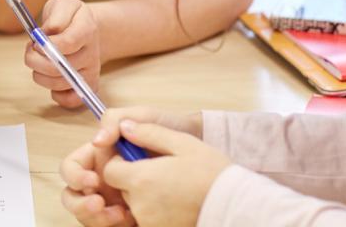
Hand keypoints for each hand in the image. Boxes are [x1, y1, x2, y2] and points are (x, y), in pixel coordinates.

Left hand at [26, 0, 101, 108]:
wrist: (86, 27)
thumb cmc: (70, 16)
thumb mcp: (63, 4)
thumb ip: (56, 16)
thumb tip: (47, 33)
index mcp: (87, 29)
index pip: (68, 43)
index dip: (47, 45)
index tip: (35, 42)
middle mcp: (92, 54)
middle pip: (61, 68)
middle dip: (36, 61)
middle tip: (30, 51)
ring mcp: (91, 72)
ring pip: (61, 84)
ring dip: (40, 75)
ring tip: (37, 61)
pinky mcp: (88, 87)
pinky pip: (72, 101)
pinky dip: (57, 95)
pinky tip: (50, 79)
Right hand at [60, 107, 202, 225]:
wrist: (199, 149)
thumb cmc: (168, 128)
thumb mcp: (143, 115)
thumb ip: (115, 120)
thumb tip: (97, 141)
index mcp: (99, 157)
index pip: (72, 168)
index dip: (75, 175)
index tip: (93, 180)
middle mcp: (102, 180)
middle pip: (73, 196)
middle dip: (80, 204)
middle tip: (99, 204)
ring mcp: (114, 200)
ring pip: (89, 216)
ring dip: (97, 218)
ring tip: (121, 215)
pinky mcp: (129, 215)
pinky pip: (110, 225)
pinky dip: (114, 225)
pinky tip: (131, 220)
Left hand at [99, 120, 230, 226]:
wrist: (236, 206)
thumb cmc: (212, 173)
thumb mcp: (182, 143)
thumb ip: (149, 133)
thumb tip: (125, 127)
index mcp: (141, 179)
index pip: (110, 171)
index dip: (121, 163)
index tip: (139, 160)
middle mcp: (140, 204)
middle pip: (122, 188)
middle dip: (135, 179)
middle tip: (161, 174)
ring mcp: (150, 222)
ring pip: (135, 205)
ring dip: (146, 197)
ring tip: (173, 189)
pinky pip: (148, 219)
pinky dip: (157, 212)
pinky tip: (176, 204)